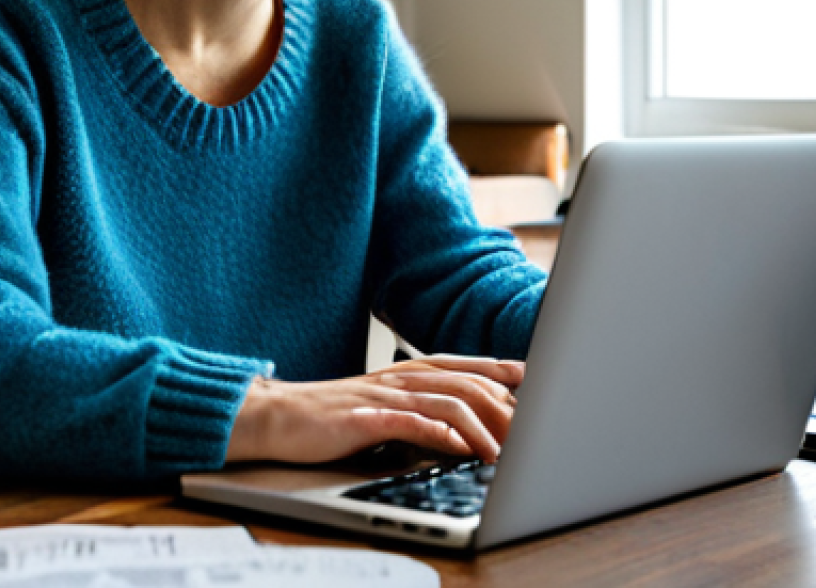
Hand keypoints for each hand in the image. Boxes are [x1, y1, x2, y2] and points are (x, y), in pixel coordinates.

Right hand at [226, 354, 524, 465]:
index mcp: (408, 372)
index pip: (466, 365)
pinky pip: (408, 422)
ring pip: (444, 401)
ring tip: (505, 451)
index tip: (535, 379)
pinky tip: (460, 447)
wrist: (280, 416)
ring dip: (480, 426)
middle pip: (465, 383)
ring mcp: (383, 396)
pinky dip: (439, 433)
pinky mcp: (364, 419)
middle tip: (532, 430)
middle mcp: (401, 377)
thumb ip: (423, 406)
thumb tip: (468, 425)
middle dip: (503, 407)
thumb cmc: (335, 415)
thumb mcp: (385, 404)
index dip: (502, 370)